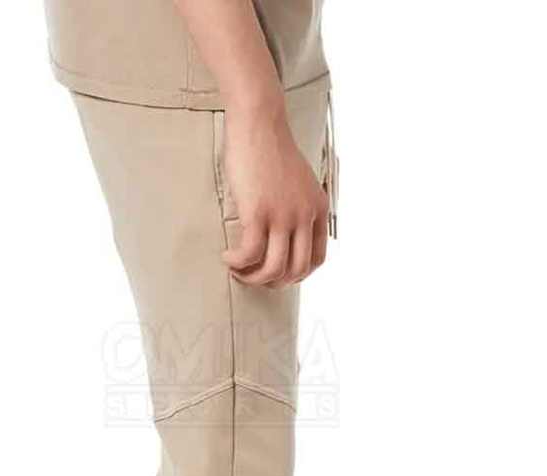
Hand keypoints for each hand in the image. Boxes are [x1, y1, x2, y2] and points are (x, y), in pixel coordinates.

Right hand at [221, 97, 328, 287]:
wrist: (259, 121)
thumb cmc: (271, 148)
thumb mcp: (298, 181)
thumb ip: (298, 206)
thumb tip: (282, 232)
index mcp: (318, 209)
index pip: (317, 259)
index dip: (297, 274)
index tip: (279, 274)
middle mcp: (305, 215)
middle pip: (296, 270)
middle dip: (274, 282)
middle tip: (255, 276)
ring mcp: (283, 215)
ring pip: (274, 268)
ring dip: (254, 277)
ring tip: (238, 270)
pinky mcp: (259, 212)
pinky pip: (250, 254)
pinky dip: (237, 262)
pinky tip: (228, 257)